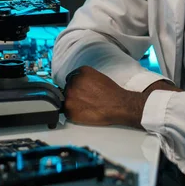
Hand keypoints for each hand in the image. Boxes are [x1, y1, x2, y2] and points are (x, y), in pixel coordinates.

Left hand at [63, 66, 181, 127]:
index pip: (71, 77)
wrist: (118, 105)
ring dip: (73, 103)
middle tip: (86, 99)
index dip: (77, 85)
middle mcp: (73, 82)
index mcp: (80, 72)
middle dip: (75, 93)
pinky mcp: (69, 111)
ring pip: (66, 100)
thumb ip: (83, 77)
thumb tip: (74, 83)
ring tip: (87, 105)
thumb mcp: (96, 75)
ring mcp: (70, 96)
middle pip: (67, 88)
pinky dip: (73, 113)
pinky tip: (84, 112)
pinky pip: (67, 111)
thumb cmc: (111, 92)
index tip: (83, 90)